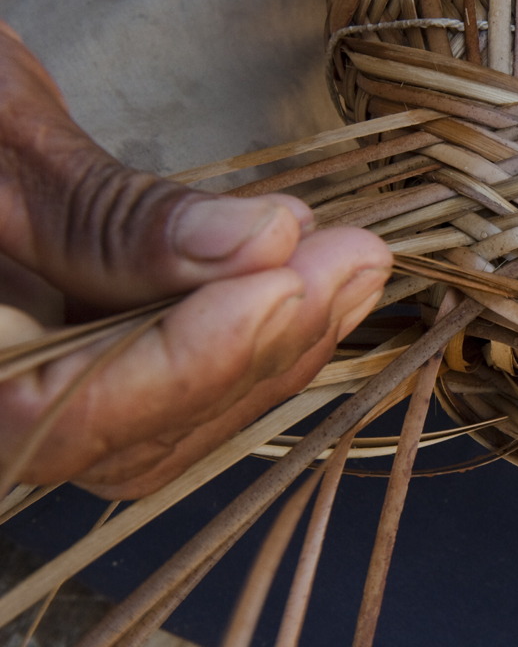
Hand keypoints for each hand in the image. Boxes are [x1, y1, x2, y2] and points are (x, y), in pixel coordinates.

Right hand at [0, 22, 390, 498]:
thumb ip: (112, 213)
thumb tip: (260, 241)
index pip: (58, 415)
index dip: (185, 363)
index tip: (285, 287)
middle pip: (130, 433)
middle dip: (257, 348)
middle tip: (353, 262)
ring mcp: (34, 389)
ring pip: (165, 423)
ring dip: (275, 345)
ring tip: (354, 264)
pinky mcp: (82, 362)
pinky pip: (172, 386)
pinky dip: (251, 336)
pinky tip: (318, 278)